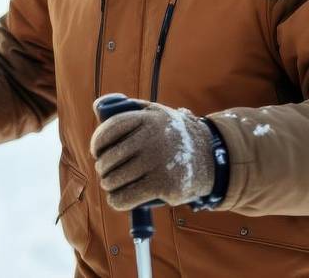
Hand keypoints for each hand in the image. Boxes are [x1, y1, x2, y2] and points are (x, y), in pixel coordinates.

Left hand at [90, 99, 214, 209]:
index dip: (97, 142)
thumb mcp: (158, 113)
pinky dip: (116, 200)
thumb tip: (98, 107)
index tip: (96, 151)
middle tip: (105, 171)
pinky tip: (116, 199)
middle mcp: (152, 139)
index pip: (110, 130)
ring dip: (109, 185)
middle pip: (110, 158)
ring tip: (110, 184)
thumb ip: (132, 109)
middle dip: (103, 168)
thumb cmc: (176, 135)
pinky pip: (127, 197)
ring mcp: (158, 162)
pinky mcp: (164, 185)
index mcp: (149, 119)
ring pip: (115, 179)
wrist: (212, 157)